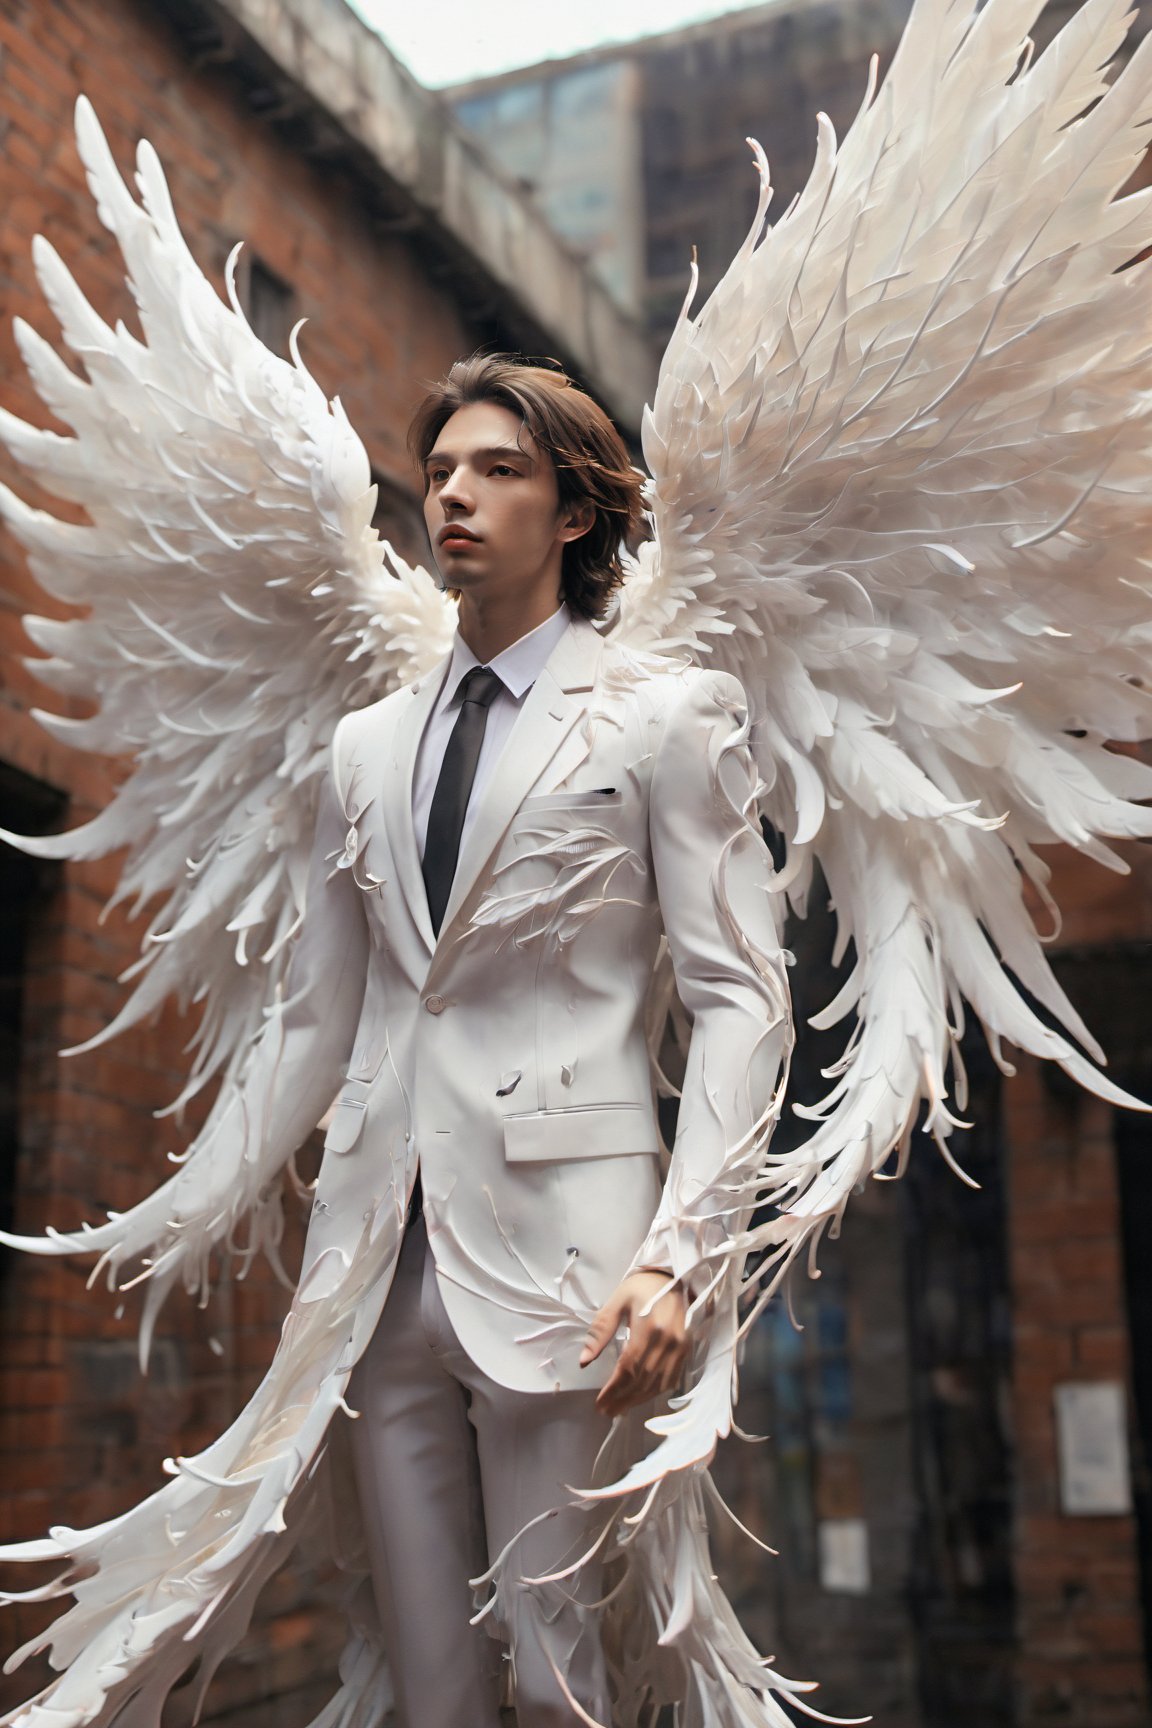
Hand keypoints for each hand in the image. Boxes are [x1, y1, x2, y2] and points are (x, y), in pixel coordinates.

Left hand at [580, 1269, 688, 1415]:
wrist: (675, 1276)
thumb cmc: (642, 1287)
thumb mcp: (617, 1301)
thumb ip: (600, 1331)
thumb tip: (584, 1361)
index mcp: (649, 1328)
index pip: (628, 1368)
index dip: (613, 1389)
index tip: (599, 1403)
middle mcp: (668, 1341)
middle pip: (642, 1380)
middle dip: (622, 1398)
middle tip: (606, 1411)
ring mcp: (680, 1348)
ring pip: (657, 1384)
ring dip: (637, 1400)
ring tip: (619, 1409)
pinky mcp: (687, 1350)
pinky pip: (671, 1379)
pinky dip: (654, 1392)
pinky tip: (641, 1398)